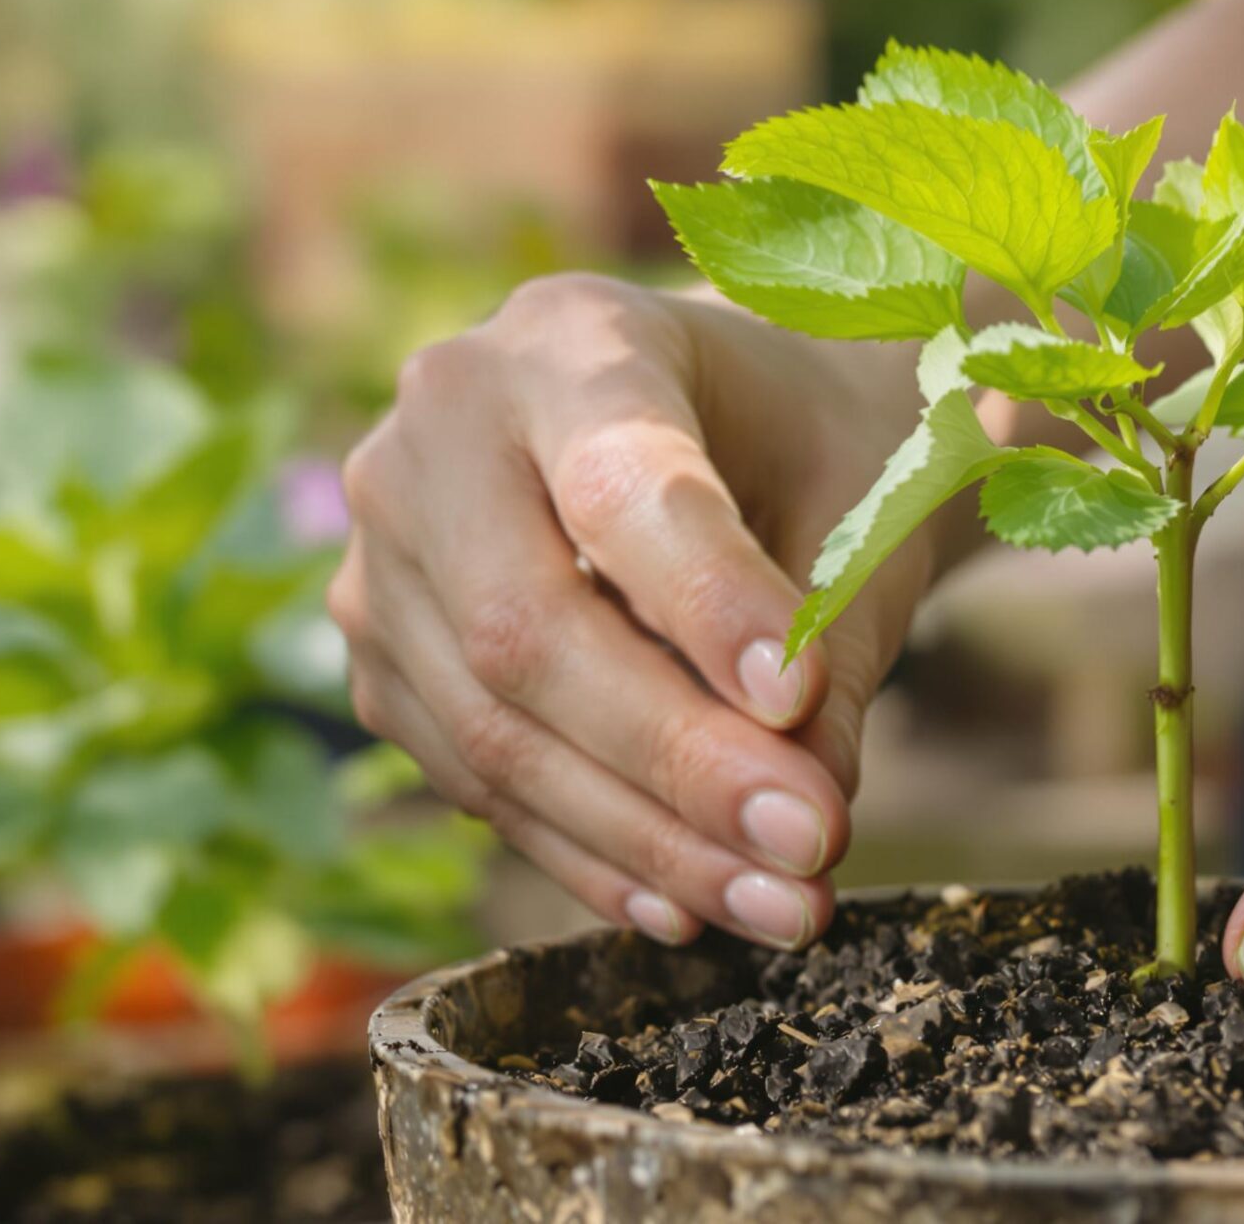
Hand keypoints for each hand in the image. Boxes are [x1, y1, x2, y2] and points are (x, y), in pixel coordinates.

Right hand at [330, 274, 925, 948]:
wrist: (737, 423)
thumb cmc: (812, 444)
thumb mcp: (859, 501)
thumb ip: (836, 636)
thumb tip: (806, 813)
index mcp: (572, 339)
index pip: (622, 489)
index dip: (706, 604)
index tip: (803, 700)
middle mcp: (440, 431)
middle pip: (526, 628)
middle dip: (676, 760)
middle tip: (809, 844)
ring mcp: (385, 550)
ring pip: (493, 728)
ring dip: (643, 839)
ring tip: (782, 904)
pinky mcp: (383, 659)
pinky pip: (476, 779)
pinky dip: (591, 853)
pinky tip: (690, 903)